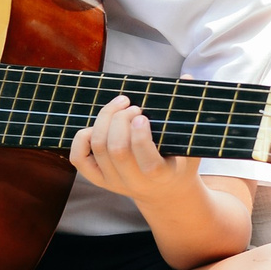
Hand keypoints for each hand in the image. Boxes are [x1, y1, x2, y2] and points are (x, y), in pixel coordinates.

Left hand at [69, 95, 197, 207]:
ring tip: (120, 106)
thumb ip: (189, 112)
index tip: (143, 116)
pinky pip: (79, 158)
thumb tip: (187, 77)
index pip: (149, 164)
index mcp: (161, 176)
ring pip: (98, 147)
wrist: (165, 192)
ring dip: (105, 119)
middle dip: (121, 120)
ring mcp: (113, 182)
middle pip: (117, 150)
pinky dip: (83, 137)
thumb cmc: (179, 161)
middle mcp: (134, 182)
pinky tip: (98, 125)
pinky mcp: (98, 179)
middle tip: (133, 107)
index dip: (141, 137)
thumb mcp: (191, 143)